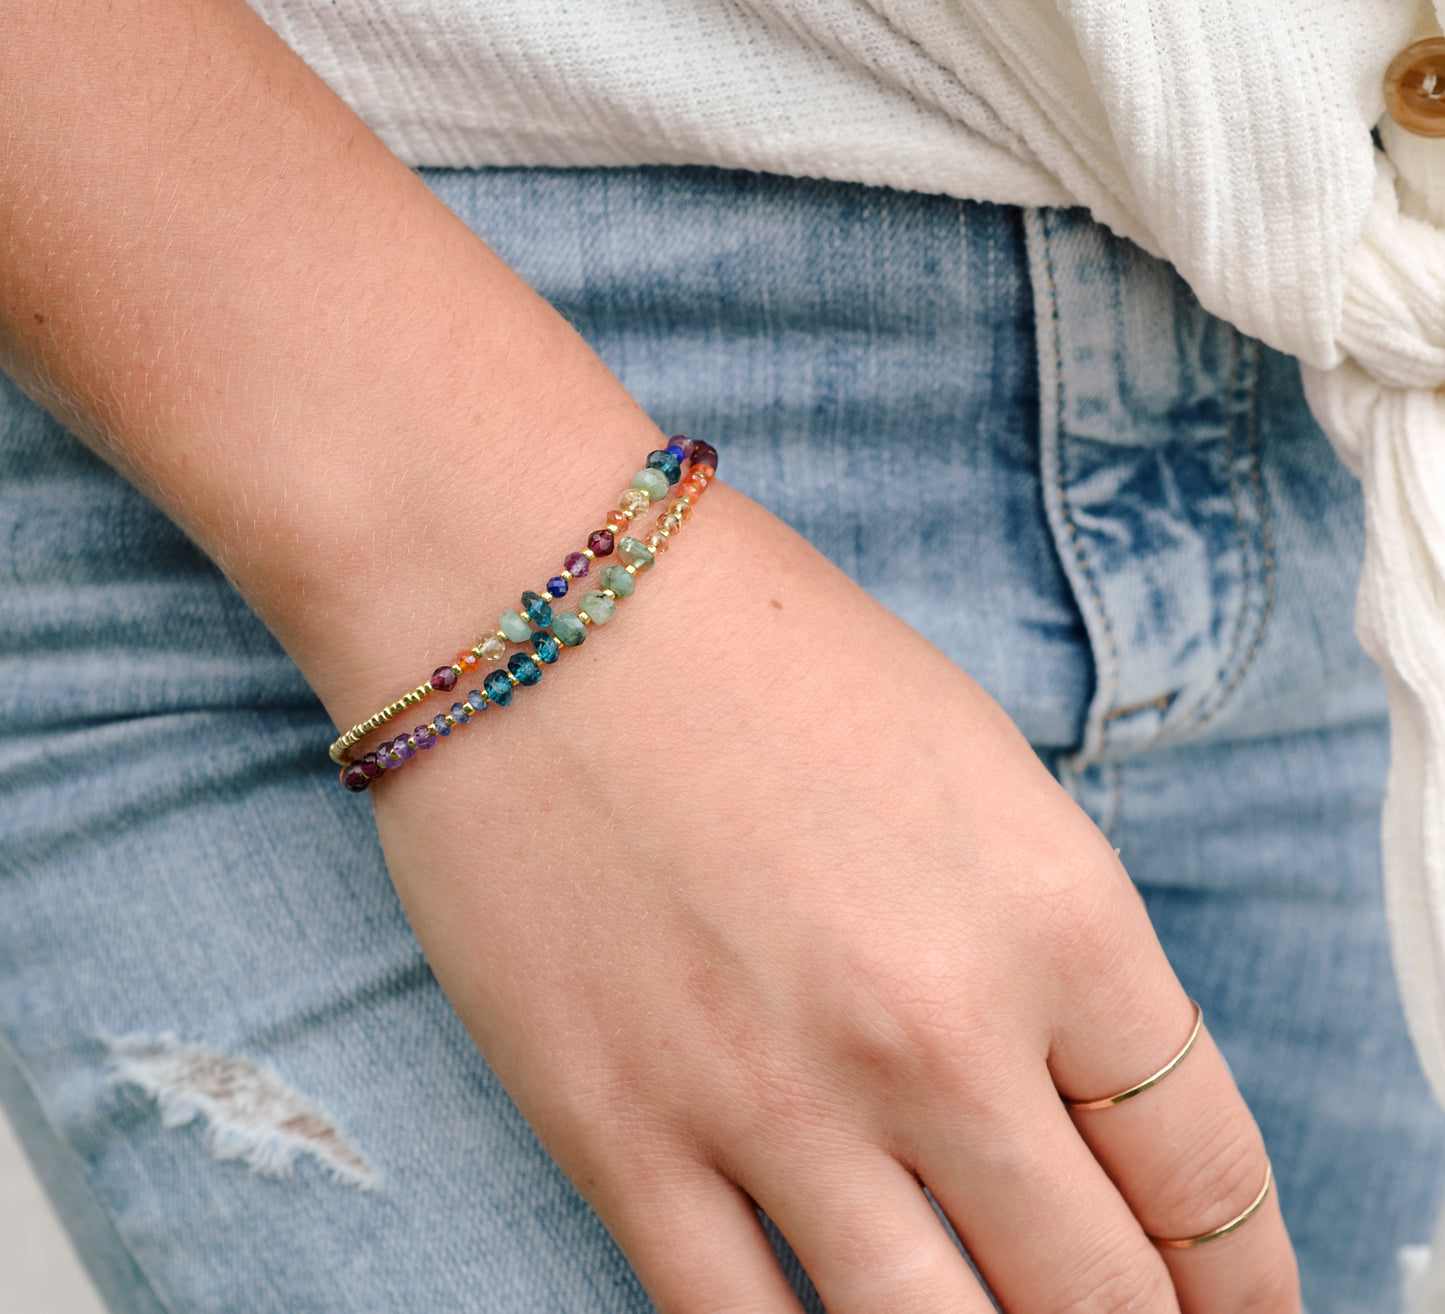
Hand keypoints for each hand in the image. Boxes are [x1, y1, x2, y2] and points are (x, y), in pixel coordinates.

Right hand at [372, 483, 1299, 1312]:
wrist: (530, 595)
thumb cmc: (755, 648)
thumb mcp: (976, 772)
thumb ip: (1050, 955)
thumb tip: (1081, 1108)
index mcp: (1054, 918)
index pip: (1206, 1173)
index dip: (1243, 1280)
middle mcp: (934, 1034)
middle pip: (1099, 1301)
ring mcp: (770, 1101)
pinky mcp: (617, 1133)